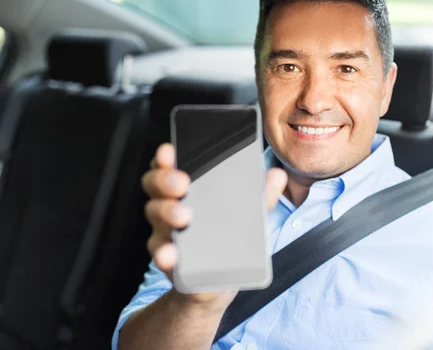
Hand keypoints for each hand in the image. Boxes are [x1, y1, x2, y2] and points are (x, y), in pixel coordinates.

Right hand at [141, 143, 286, 308]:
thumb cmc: (230, 240)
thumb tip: (278, 175)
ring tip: (183, 216)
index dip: (165, 156)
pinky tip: (171, 254)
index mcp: (190, 189)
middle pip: (155, 184)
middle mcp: (172, 205)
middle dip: (165, 179)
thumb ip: (261, 196)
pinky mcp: (167, 259)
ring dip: (166, 211)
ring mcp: (166, 231)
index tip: (169, 151)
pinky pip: (160, 253)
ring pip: (154, 214)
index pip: (171, 165)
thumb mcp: (249, 217)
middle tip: (182, 184)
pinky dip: (164, 253)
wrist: (220, 282)